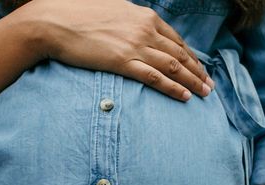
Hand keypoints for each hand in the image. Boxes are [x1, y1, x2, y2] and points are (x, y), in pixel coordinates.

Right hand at [11, 0, 213, 100]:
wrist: (54, 22)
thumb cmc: (77, 14)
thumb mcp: (111, 8)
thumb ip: (129, 18)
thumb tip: (135, 24)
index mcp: (144, 16)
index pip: (175, 39)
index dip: (190, 56)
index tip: (199, 68)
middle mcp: (144, 30)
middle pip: (179, 54)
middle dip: (197, 71)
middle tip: (209, 85)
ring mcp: (134, 46)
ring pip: (172, 66)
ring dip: (192, 81)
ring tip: (203, 93)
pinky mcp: (122, 61)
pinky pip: (154, 77)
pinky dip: (172, 87)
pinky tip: (184, 96)